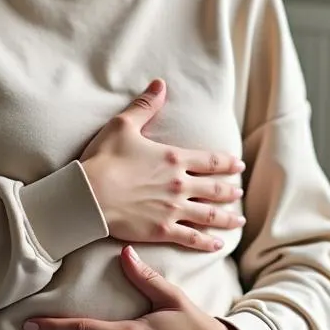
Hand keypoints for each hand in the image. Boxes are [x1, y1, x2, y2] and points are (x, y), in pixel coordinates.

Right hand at [80, 79, 245, 251]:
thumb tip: (160, 84)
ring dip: (227, 217)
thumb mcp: (124, 125)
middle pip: (214, 189)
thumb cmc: (104, 158)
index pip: (211, 161)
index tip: (239, 165)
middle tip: (240, 191)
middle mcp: (179, 184)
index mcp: (174, 158)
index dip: (227, 163)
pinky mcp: (162, 230)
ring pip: (209, 215)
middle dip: (230, 190)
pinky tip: (218, 245)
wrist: (89, 194)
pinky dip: (207, 243)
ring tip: (239, 219)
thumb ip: (145, 105)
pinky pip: (191, 238)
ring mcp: (173, 209)